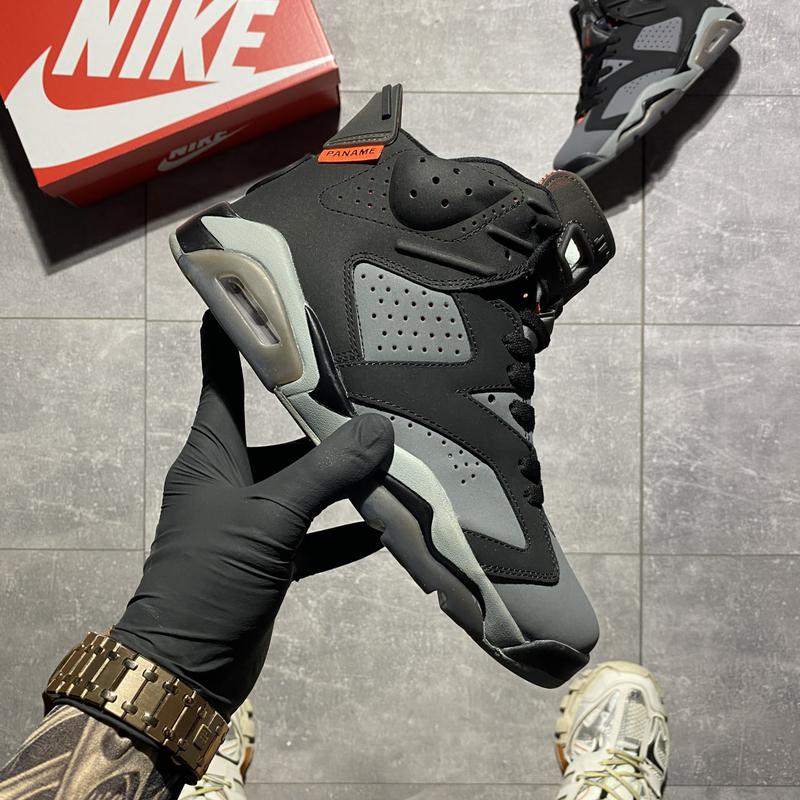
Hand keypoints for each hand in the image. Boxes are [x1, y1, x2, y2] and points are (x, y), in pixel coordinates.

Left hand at [113, 313, 393, 718]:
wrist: (187, 667)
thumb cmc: (212, 575)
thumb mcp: (272, 517)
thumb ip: (327, 472)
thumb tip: (381, 429)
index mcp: (211, 451)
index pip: (221, 376)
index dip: (236, 335)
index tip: (260, 296)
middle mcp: (229, 476)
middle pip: (278, 432)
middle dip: (319, 416)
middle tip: (368, 386)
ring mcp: (250, 518)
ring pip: (303, 484)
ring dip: (342, 477)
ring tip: (393, 454)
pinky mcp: (269, 557)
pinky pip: (315, 532)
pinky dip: (346, 529)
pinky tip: (387, 521)